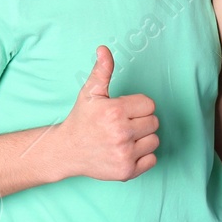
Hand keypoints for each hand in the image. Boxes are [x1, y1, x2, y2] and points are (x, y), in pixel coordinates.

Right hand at [54, 47, 159, 180]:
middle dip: (140, 122)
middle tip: (122, 125)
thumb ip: (102, 70)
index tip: (123, 111)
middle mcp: (121, 133)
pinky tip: (126, 152)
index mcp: (114, 111)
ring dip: (143, 139)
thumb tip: (104, 49)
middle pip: (154, 122)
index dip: (137, 107)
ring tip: (123, 138)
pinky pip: (153, 159)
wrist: (66, 151)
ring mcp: (124, 154)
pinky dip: (143, 157)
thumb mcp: (90, 93)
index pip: (149, 105)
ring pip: (155, 140)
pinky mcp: (127, 171)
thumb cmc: (81, 120)